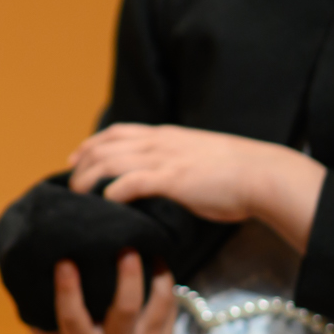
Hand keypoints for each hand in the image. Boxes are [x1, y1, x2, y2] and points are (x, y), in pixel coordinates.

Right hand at [33, 254, 175, 333]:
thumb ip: (41, 315)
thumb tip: (26, 271)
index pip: (73, 317)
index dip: (67, 289)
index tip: (64, 261)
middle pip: (127, 310)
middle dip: (128, 277)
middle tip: (126, 248)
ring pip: (158, 309)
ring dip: (158, 278)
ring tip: (153, 252)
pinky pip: (170, 313)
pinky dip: (167, 288)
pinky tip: (160, 266)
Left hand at [68, 123, 325, 248]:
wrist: (264, 175)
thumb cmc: (240, 173)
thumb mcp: (202, 159)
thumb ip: (179, 163)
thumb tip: (166, 178)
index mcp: (168, 136)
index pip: (120, 131)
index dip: (93, 142)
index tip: (77, 156)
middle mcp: (161, 142)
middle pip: (107, 144)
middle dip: (82, 160)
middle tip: (69, 178)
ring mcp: (165, 159)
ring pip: (111, 161)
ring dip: (89, 178)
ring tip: (78, 195)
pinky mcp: (172, 179)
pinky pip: (130, 182)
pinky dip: (112, 191)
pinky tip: (105, 202)